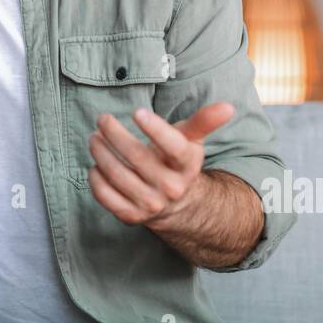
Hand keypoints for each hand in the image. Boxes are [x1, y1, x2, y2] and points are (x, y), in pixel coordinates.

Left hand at [86, 101, 235, 226]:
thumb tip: (228, 106)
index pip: (174, 146)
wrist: (176, 204)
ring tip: (94, 138)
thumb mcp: (191, 140)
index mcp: (187, 165)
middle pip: (138, 157)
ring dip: (101, 154)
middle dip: (115, 134)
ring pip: (119, 176)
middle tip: (102, 119)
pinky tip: (95, 165)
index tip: (137, 112)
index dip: (155, 129)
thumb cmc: (177, 161)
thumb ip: (204, 121)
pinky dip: (96, 180)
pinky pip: (107, 197)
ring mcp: (150, 203)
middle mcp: (171, 187)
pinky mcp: (131, 215)